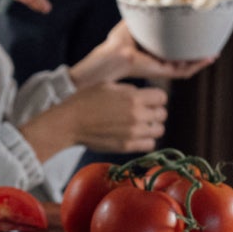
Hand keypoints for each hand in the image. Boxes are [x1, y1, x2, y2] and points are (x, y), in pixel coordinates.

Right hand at [55, 82, 169, 153]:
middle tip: (144, 112)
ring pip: (159, 130)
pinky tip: (137, 135)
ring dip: (152, 126)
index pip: (162, 98)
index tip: (148, 99)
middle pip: (162, 114)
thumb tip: (142, 95)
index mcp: (133, 97)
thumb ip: (129, 89)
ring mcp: (133, 133)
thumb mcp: (108, 85)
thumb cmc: (86, 100)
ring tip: (141, 125)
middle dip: (155, 111)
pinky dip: (147, 140)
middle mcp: (137, 115)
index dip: (155, 97)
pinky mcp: (127, 146)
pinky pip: (150, 145)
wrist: (70, 122)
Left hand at [71, 21, 214, 86]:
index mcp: (153, 50)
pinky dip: (196, 65)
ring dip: (201, 60)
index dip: (187, 44)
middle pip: (184, 59)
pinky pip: (184, 71)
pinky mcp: (163, 72)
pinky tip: (207, 57)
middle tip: (212, 45)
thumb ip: (143, 13)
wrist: (112, 55)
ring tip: (213, 52)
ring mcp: (162, 68)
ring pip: (187, 66)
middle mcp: (160, 61)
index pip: (174, 49)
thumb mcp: (133, 22)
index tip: (198, 35)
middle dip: (198, 53)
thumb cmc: (116, 42)